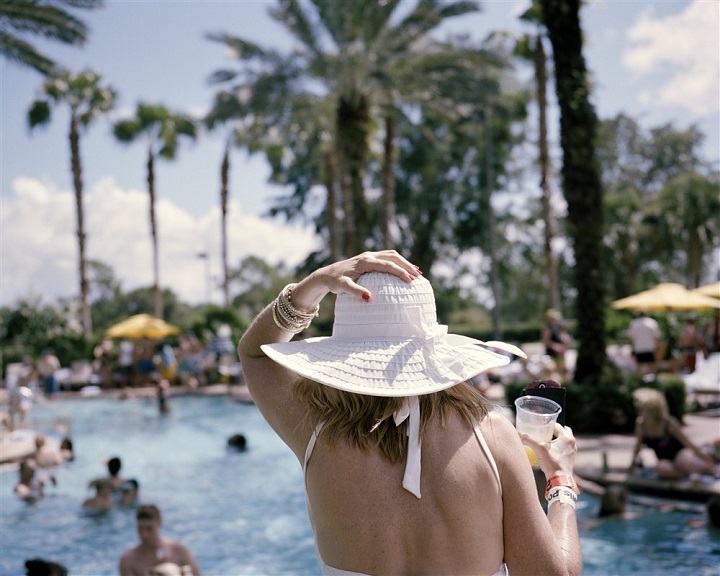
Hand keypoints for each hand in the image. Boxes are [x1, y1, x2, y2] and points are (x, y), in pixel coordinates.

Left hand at [304, 251, 419, 302]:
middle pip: (393, 257)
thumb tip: (369, 298)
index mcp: (365, 262)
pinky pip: (387, 257)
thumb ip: (356, 292)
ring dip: (404, 262)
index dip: (400, 272)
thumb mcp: (343, 288)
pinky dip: (397, 262)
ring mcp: (369, 256)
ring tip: (416, 272)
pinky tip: (403, 270)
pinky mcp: (369, 258)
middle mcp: (368, 256)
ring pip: (391, 255)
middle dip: (406, 265)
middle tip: (418, 276)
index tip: (410, 280)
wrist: (326, 274)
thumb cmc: (335, 282)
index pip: (387, 265)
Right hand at [519, 423, 576, 478]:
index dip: (548, 425)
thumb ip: (528, 439)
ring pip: (564, 441)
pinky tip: (550, 451)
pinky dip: (558, 448)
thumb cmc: (552, 463)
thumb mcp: (539, 449)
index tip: (541, 426)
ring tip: (546, 441)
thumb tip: (518, 432)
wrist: (560, 480)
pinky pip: (564, 449)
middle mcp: (572, 443)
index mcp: (567, 438)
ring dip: (557, 439)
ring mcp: (572, 452)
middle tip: (544, 433)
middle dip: (554, 431)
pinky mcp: (570, 459)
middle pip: (563, 432)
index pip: (557, 426)